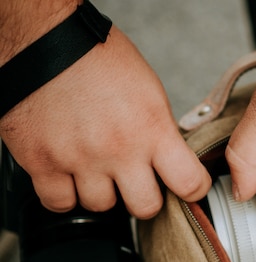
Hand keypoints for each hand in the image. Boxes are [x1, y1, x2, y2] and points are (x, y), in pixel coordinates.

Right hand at [0, 26, 210, 218]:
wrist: (46, 41)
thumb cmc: (99, 59)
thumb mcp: (150, 92)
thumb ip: (160, 133)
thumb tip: (171, 163)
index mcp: (152, 129)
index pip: (189, 184)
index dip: (193, 190)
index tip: (188, 188)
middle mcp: (118, 149)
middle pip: (145, 207)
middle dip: (144, 197)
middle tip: (138, 182)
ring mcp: (79, 159)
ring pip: (102, 207)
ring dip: (103, 193)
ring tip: (98, 168)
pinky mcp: (42, 162)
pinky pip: (60, 203)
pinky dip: (65, 195)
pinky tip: (70, 175)